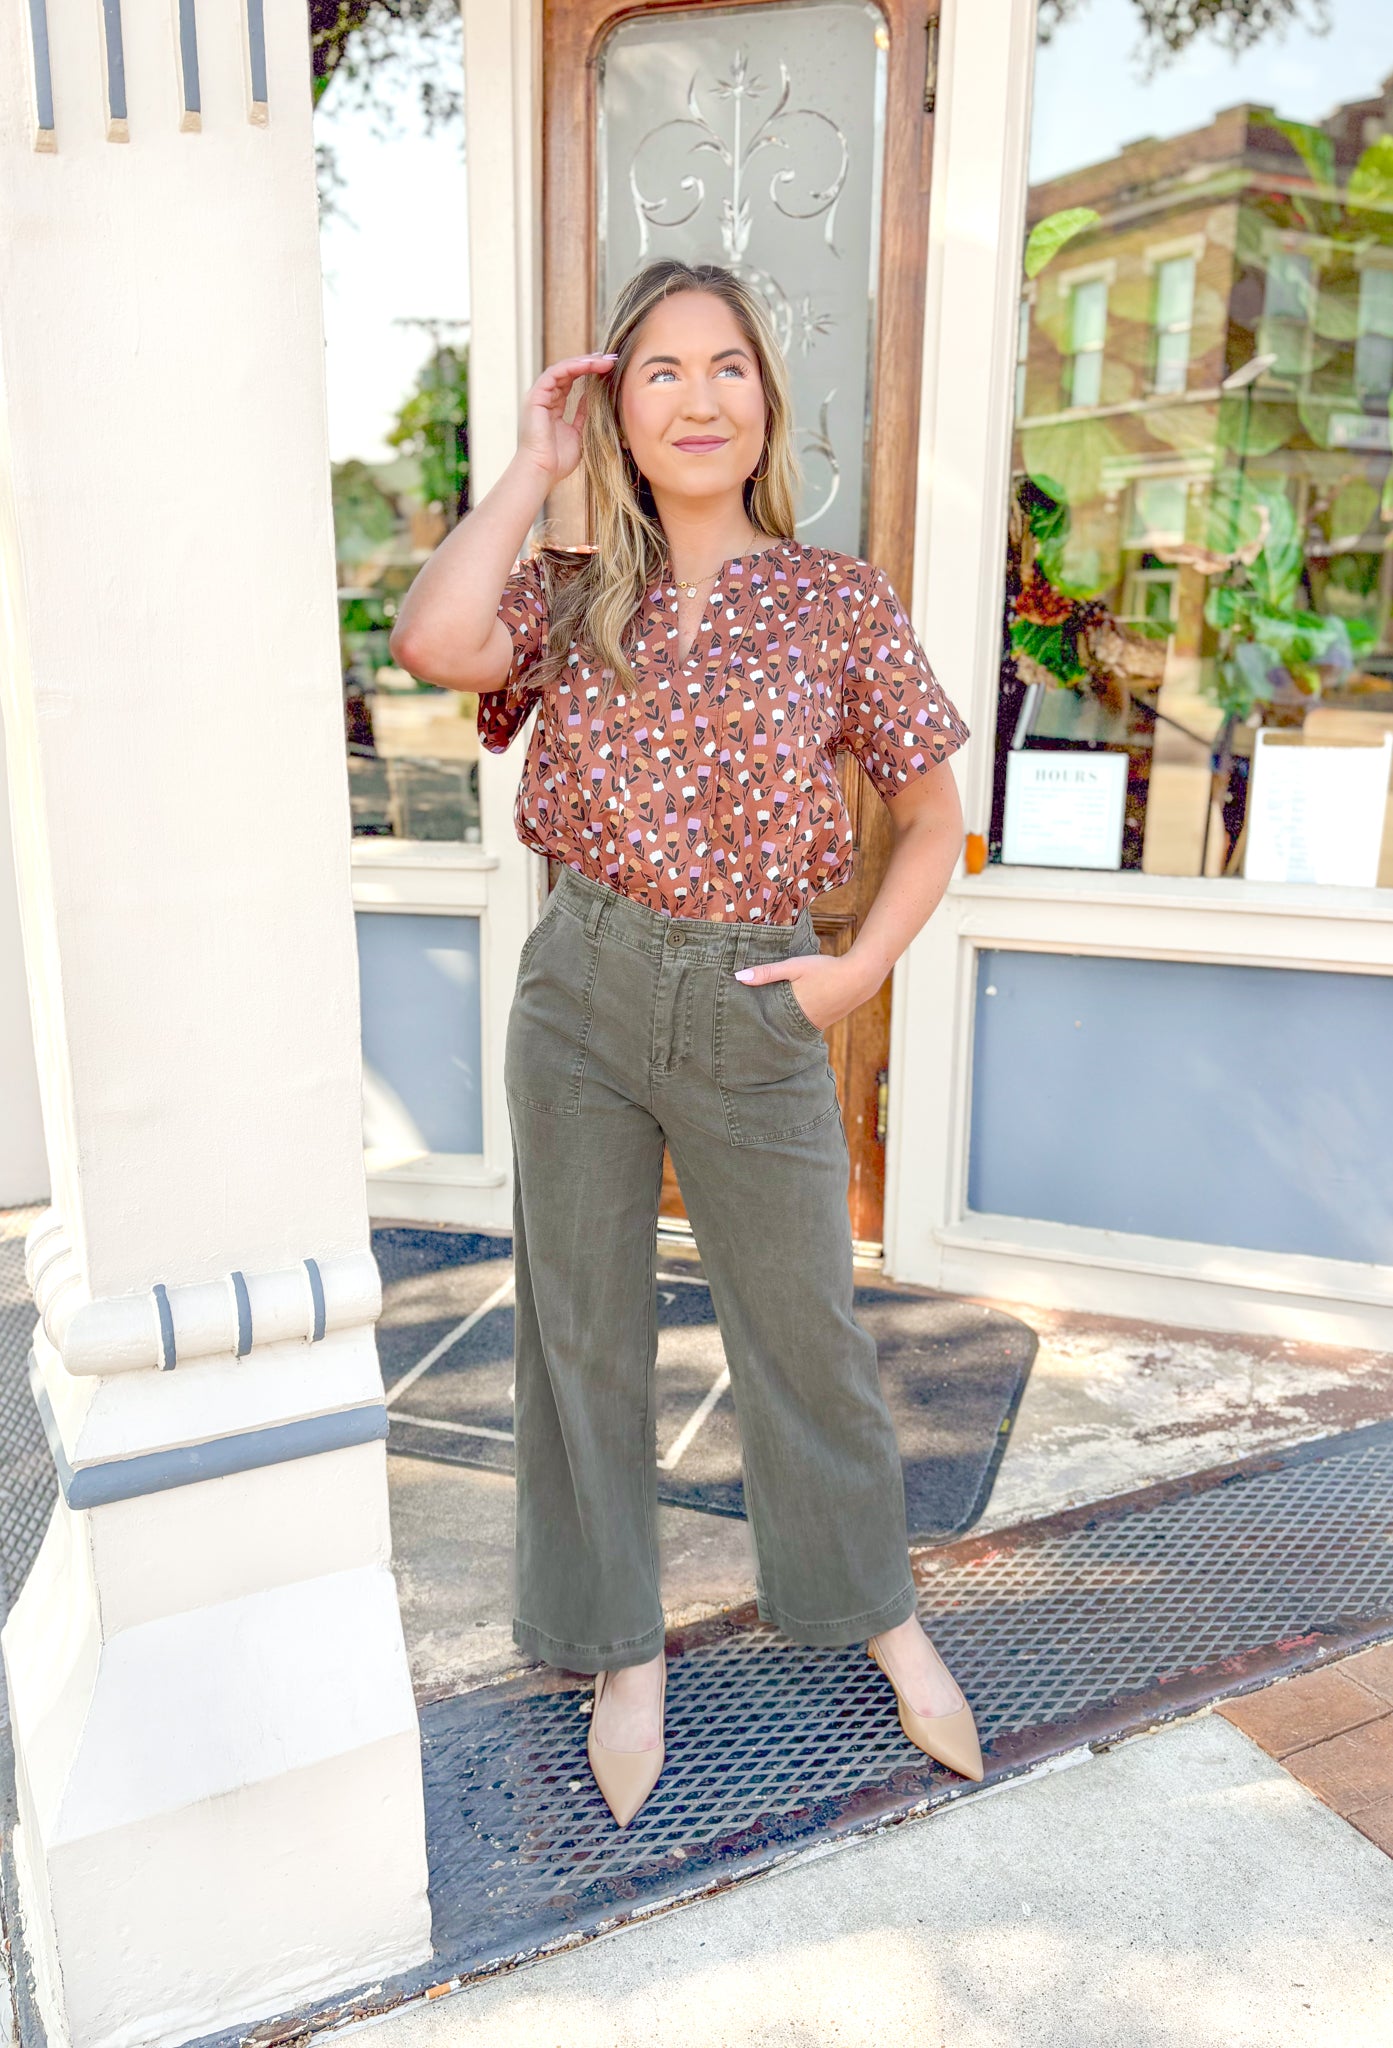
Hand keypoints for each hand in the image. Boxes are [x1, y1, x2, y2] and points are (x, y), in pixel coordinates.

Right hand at [517, 353, 617, 483]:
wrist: (542, 471)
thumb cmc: (558, 460)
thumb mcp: (578, 433)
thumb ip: (584, 414)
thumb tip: (595, 398)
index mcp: (553, 407)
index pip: (571, 381)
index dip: (590, 372)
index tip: (610, 368)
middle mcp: (544, 398)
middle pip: (568, 372)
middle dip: (590, 363)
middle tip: (611, 359)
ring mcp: (539, 396)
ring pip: (562, 369)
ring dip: (584, 362)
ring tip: (604, 360)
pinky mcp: (536, 397)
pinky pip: (555, 374)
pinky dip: (573, 366)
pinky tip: (590, 364)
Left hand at [733, 950, 881, 1033]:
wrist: (859, 977)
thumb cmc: (825, 969)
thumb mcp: (794, 966)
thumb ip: (767, 972)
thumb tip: (738, 977)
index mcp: (791, 1011)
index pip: (763, 1022)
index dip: (749, 1023)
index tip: (734, 1023)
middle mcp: (801, 1024)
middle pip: (774, 1029)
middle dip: (760, 1027)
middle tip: (741, 1025)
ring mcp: (813, 1026)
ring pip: (787, 1029)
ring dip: (776, 1025)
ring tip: (760, 1022)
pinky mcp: (822, 1024)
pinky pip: (800, 1027)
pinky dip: (791, 1023)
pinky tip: (785, 1017)